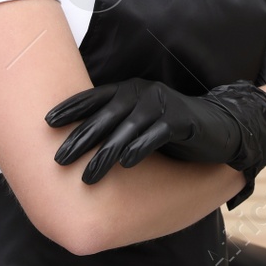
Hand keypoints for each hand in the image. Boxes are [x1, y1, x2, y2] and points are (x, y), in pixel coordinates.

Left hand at [45, 78, 265, 206]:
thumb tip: (78, 141)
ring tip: (87, 175)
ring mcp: (163, 104)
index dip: (71, 108)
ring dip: (105, 152)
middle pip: (105, 115)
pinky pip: (156, 134)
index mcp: (130, 90)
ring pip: (127, 128)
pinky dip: (140, 147)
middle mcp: (143, 93)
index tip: (47, 122)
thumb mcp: (139, 122)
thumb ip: (115, 125)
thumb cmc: (171, 127)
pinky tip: (126, 164)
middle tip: (59, 159)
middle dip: (80, 138)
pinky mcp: (182, 120)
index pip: (94, 97)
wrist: (219, 126)